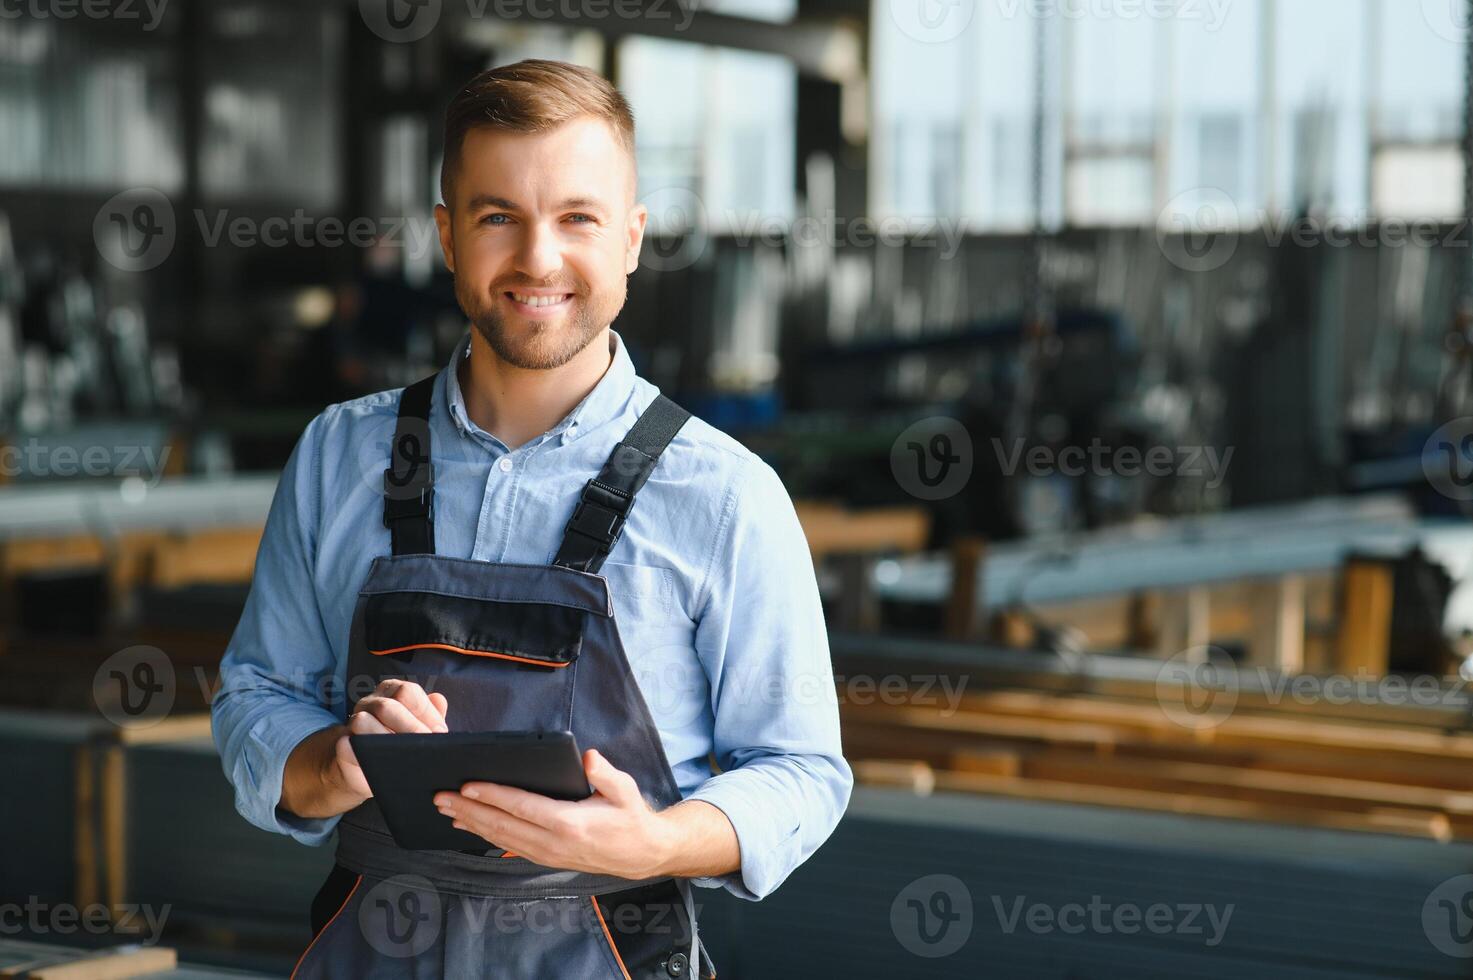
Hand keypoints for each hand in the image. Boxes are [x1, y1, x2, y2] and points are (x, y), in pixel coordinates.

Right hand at [333, 679, 449, 801]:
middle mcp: (369, 703)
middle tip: (427, 747)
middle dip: (411, 727)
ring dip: (385, 740)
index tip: (440, 733)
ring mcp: (351, 723)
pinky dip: (363, 754)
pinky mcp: (341, 746)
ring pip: (363, 722)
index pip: (408, 692)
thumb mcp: (418, 729)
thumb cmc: (397, 745)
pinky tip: (379, 764)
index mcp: (391, 693)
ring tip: (405, 756)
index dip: (426, 712)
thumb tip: (439, 699)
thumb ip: (431, 715)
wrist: (365, 770)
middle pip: (387, 706)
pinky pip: (346, 746)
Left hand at [434, 749, 670, 879]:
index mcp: (569, 823)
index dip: (492, 796)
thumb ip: (605, 774)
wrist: (640, 853)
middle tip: (440, 797)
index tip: (467, 786)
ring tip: (446, 810)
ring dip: (471, 824)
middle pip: (501, 825)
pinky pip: (508, 846)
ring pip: (500, 838)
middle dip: (468, 810)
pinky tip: (469, 827)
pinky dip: (484, 835)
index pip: (521, 807)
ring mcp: (546, 854)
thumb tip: (588, 758)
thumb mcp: (624, 789)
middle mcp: (552, 842)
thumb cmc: (630, 816)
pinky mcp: (544, 858)